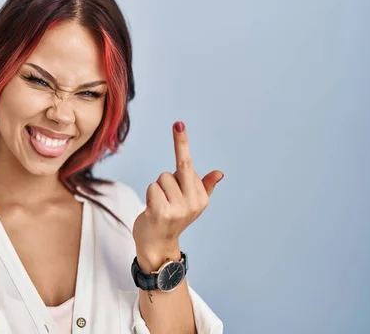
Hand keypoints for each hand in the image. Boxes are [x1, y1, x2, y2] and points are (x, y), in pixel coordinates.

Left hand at [132, 121, 222, 270]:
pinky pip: (152, 187)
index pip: (188, 164)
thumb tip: (220, 173)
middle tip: (167, 196)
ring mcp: (177, 208)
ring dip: (157, 190)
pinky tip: (153, 210)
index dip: (181, 143)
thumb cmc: (171, 219)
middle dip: (167, 179)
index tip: (178, 123)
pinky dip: (150, 195)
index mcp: (201, 198)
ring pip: (160, 179)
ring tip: (160, 206)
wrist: (157, 245)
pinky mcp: (161, 212)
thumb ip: (204, 186)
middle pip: (174, 170)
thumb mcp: (191, 203)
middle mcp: (193, 203)